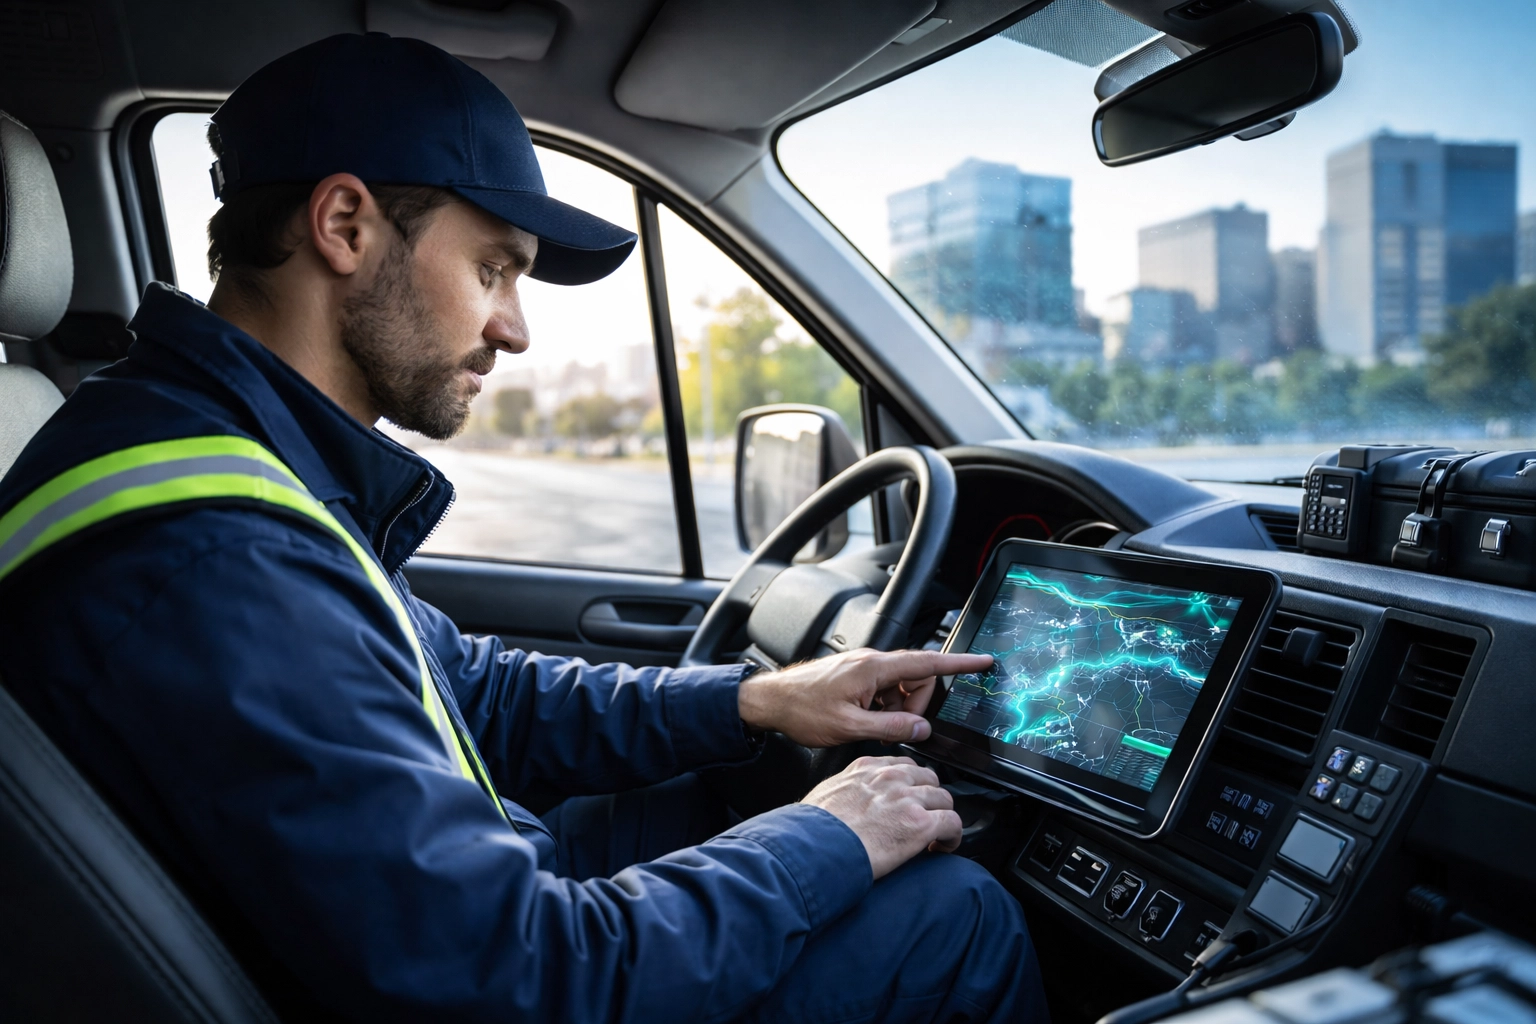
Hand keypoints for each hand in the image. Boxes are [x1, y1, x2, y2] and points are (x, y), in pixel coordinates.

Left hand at [736, 648, 992, 747]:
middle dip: (916, 706)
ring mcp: (864, 669)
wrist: (771, 702)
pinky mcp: (857, 677)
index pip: (927, 663)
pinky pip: (885, 691)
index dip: (958, 663)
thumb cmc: (802, 710)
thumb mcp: (850, 727)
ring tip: (872, 726)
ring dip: (897, 710)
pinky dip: (884, 708)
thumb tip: (921, 729)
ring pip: (902, 688)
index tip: (982, 662)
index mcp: (874, 668)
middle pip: (917, 679)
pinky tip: (866, 721)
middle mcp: (872, 662)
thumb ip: (891, 728)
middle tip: (896, 729)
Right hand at [801, 756, 960, 878]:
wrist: (817, 849)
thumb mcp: (826, 794)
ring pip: (944, 799)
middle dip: (929, 798)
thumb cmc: (814, 830)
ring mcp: (907, 798)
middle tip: (925, 817)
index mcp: (867, 768)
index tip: (910, 798)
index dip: (911, 784)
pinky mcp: (920, 823)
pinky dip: (952, 837)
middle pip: (928, 778)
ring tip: (936, 836)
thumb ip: (846, 788)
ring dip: (942, 817)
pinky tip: (943, 847)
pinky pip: (952, 823)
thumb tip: (848, 801)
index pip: (903, 765)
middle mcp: (890, 778)